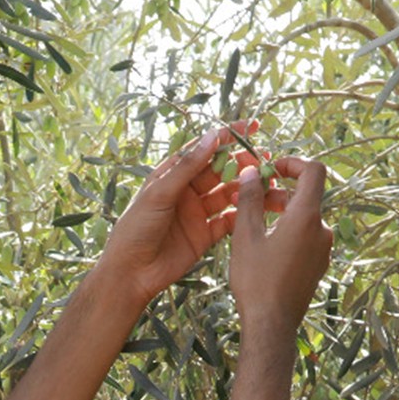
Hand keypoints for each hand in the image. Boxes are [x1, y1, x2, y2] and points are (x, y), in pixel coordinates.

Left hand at [96, 120, 264, 307]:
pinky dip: (243, 214)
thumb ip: (188, 166)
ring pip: (228, 195)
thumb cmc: (136, 228)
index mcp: (172, 175)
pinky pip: (228, 222)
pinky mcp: (205, 236)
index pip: (203, 149)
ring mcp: (197, 213)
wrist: (131, 272)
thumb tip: (212, 137)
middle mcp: (187, 192)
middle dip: (242, 163)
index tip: (251, 127)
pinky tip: (258, 208)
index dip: (227, 137)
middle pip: (220, 171)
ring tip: (267, 182)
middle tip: (264, 160)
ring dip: (246, 188)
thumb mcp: (160, 192)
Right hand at [227, 153, 332, 343]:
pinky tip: (265, 245)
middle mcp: (322, 230)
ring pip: (304, 217)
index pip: (313, 171)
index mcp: (307, 217)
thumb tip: (251, 172)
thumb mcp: (246, 236)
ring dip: (281, 212)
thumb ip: (250, 199)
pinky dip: (288, 230)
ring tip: (252, 223)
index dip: (293, 163)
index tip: (271, 169)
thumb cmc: (256, 281)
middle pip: (305, 195)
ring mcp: (323, 248)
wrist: (271, 324)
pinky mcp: (318, 264)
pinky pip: (305, 236)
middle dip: (278, 191)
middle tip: (250, 198)